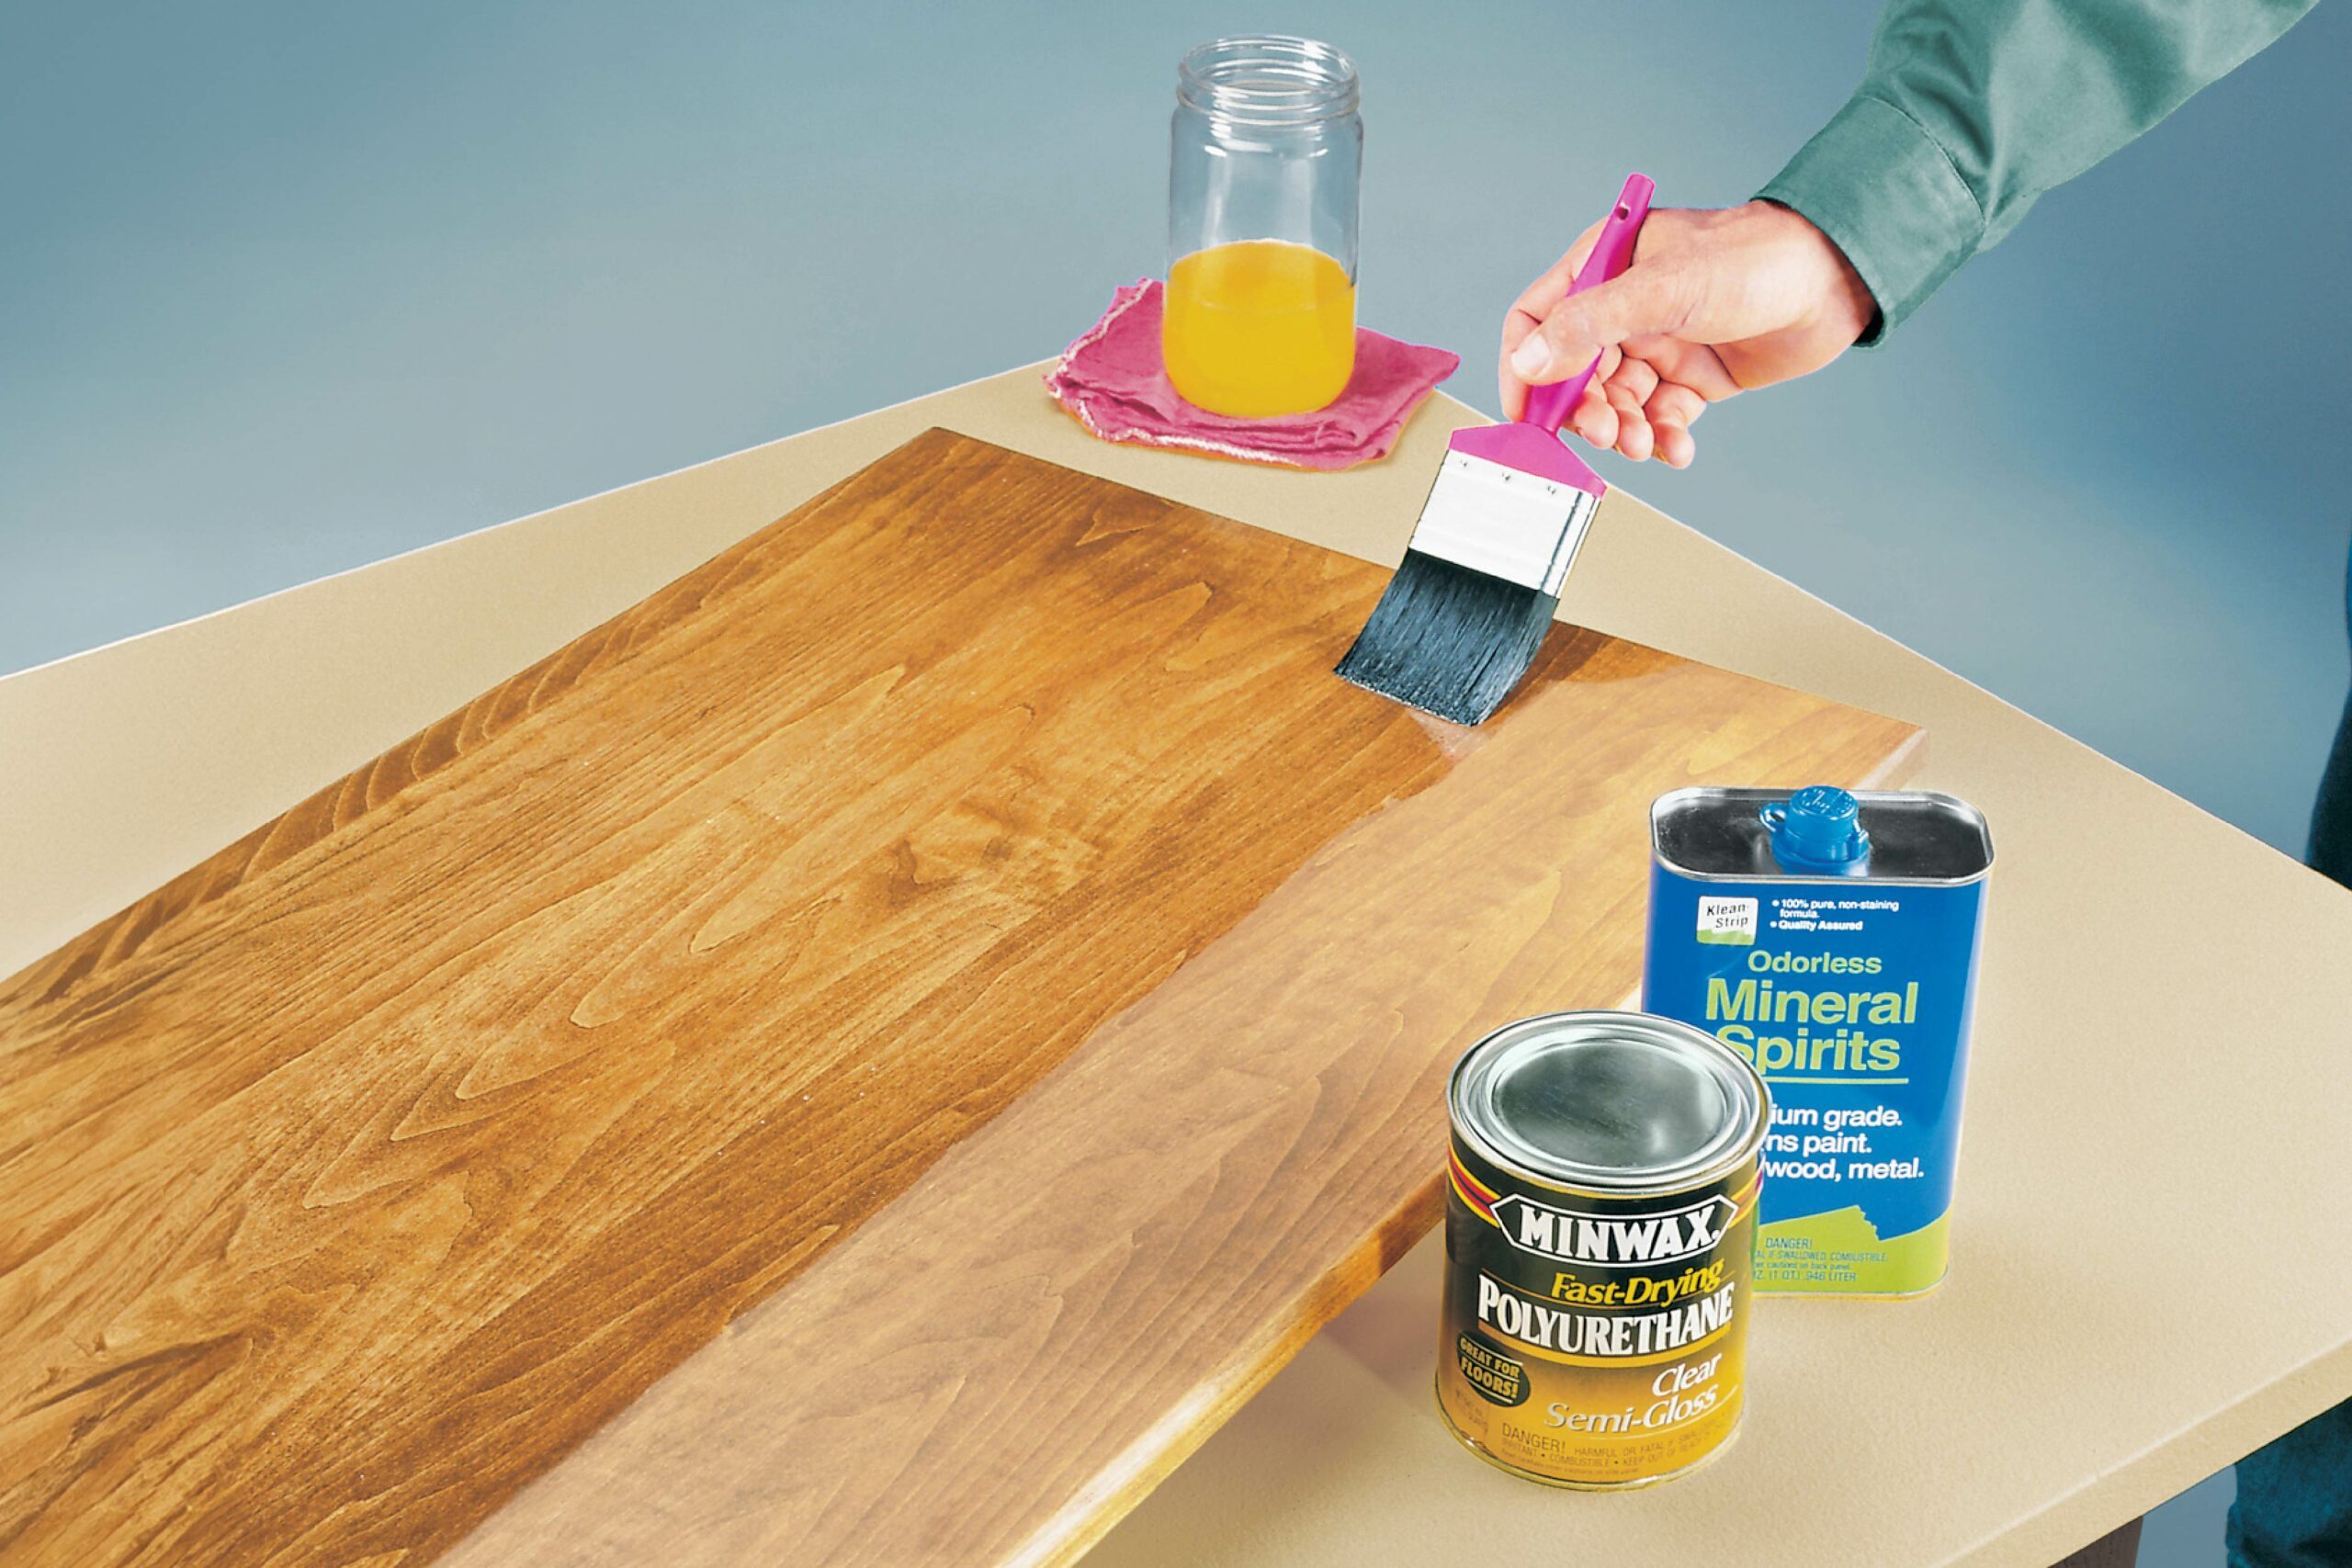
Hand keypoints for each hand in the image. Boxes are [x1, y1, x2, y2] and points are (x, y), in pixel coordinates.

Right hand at [1498, 201, 1875, 466]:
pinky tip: (1676, 447)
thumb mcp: (1662, 289)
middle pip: (1576, 374)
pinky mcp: (1694, 376)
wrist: (1836, 279)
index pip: (1538, 319)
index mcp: (1605, 267)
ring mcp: (1660, 343)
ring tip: (1643, 443)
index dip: (1524, 367)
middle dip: (1587, 410)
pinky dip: (1662, 438)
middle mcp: (1625, 308)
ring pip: (1618, 402)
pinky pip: (1660, 417)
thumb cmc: (1756, 258)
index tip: (1526, 413)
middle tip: (1605, 433)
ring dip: (1625, 429)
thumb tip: (1530, 364)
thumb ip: (1589, 326)